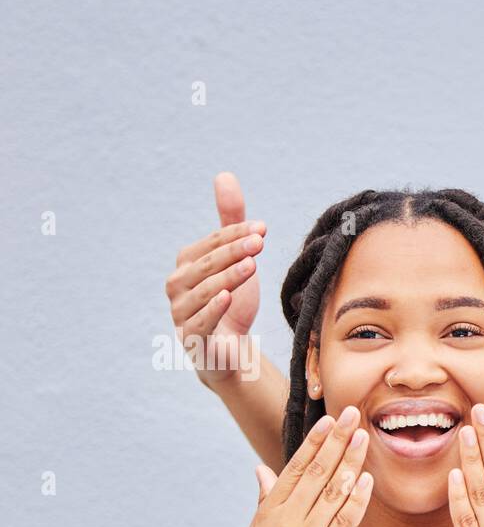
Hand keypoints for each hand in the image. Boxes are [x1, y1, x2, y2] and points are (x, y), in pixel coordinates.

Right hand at [165, 172, 265, 389]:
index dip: (235, 234)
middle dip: (233, 251)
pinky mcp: (191, 339)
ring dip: (227, 277)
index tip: (262, 229)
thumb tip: (224, 175)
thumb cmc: (233, 302)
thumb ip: (230, 222)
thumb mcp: (236, 259)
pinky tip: (228, 298)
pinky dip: (212, 309)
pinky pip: (199, 321)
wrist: (231, 351)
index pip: (211, 243)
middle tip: (260, 242)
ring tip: (251, 267)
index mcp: (186, 264)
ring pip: (203, 291)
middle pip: (207, 264)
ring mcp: (181, 313)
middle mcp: (177, 285)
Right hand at [223, 407, 372, 526]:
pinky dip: (356, 500)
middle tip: (352, 414)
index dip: (314, 442)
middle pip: (316, 472)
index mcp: (269, 511)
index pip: (295, 467)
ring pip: (332, 492)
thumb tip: (261, 468)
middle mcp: (287, 519)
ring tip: (364, 437)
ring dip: (350, 463)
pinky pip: (343, 523)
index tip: (329, 420)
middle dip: (336, 441)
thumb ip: (265, 499)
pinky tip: (367, 480)